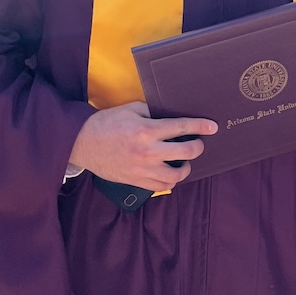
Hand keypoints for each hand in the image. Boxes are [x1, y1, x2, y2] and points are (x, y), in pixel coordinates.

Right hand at [68, 101, 217, 191]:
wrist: (82, 142)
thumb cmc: (107, 123)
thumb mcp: (131, 109)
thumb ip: (153, 111)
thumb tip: (173, 113)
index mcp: (146, 130)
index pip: (181, 128)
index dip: (200, 127)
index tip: (212, 127)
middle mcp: (147, 151)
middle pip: (186, 153)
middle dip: (198, 147)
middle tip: (198, 144)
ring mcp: (142, 169)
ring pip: (176, 176)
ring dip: (186, 168)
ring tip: (185, 161)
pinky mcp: (135, 181)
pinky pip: (160, 185)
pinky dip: (170, 180)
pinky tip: (170, 172)